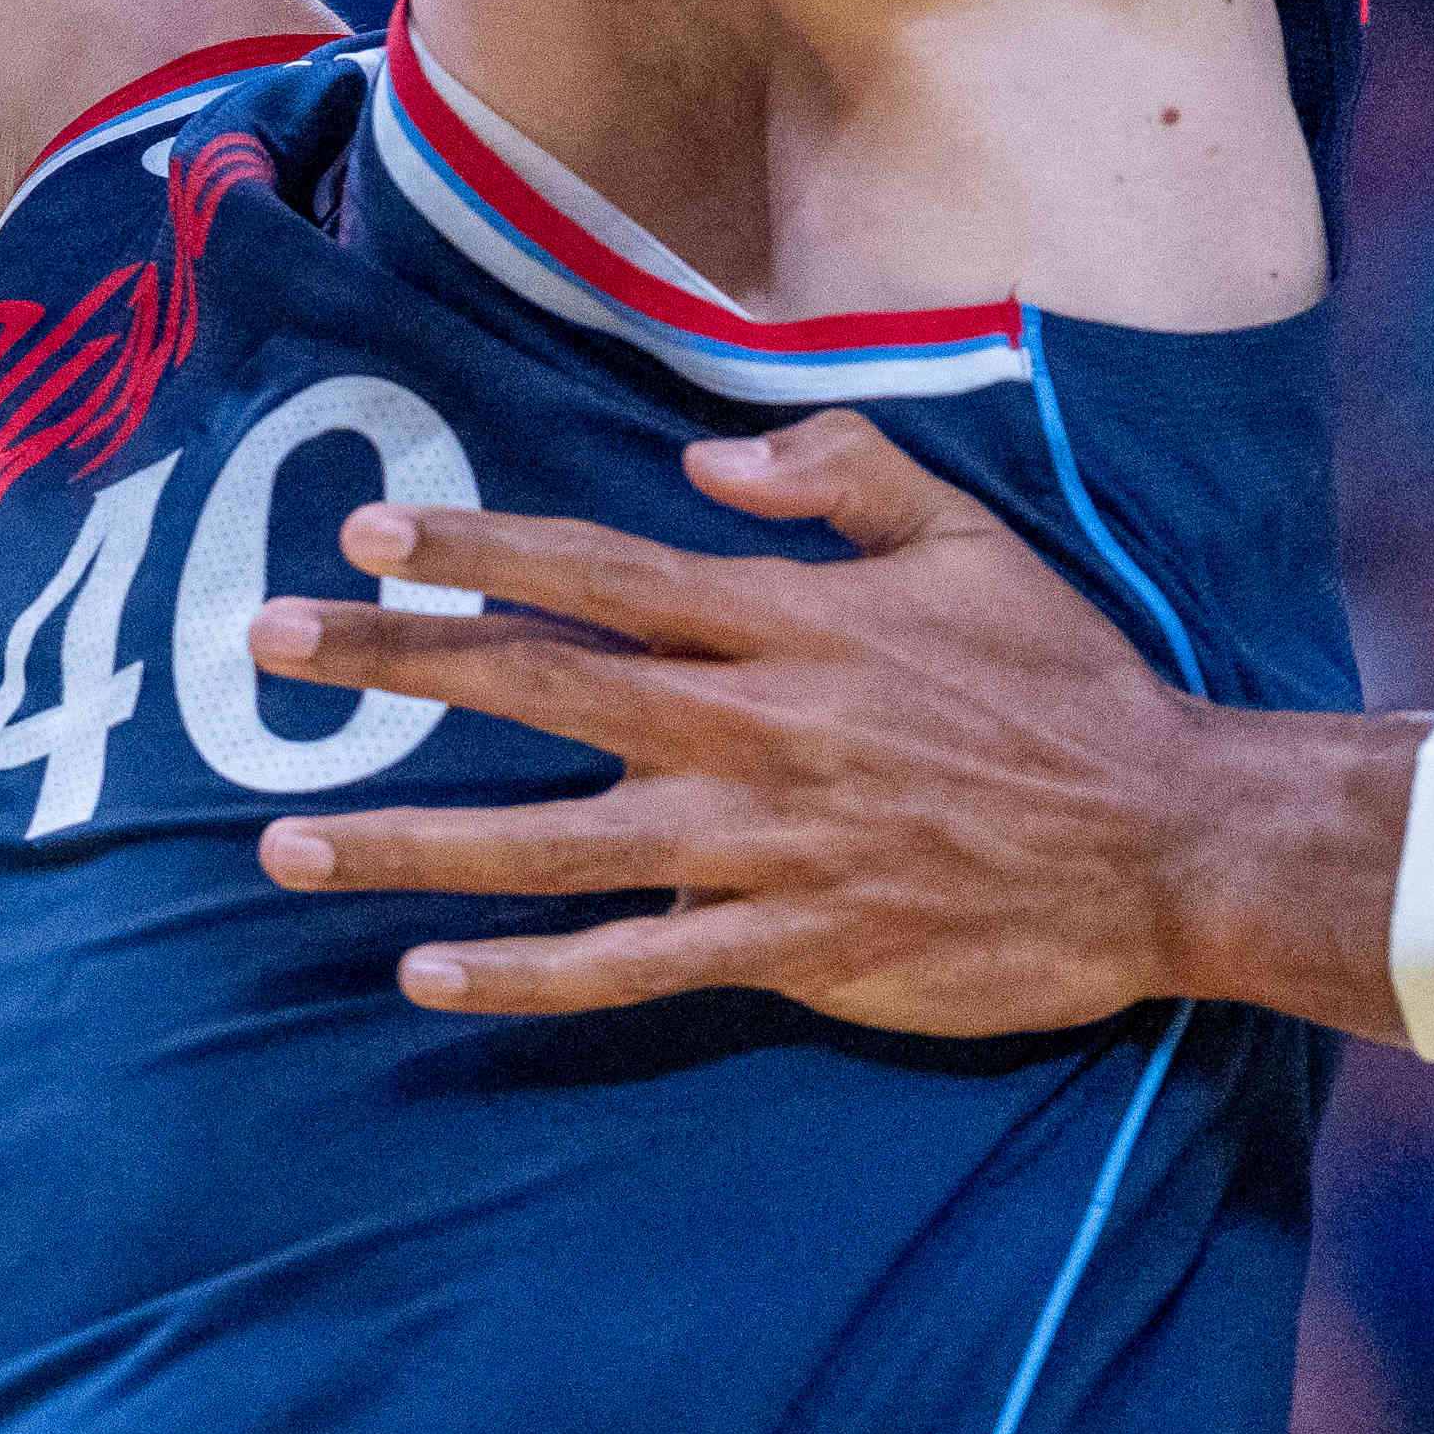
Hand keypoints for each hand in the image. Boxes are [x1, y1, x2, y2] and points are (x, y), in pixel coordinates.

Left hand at [233, 409, 1417, 1034]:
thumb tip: (707, 457)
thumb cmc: (1065, 682)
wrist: (1165, 843)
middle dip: (392, 666)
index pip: (596, 571)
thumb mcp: (968, 539)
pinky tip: (424, 974)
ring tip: (283, 840)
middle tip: (268, 646)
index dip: (475, 548)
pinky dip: (520, 976)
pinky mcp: (789, 951)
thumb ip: (836, 476)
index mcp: (786, 624)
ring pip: (548, 845)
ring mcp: (760, 850)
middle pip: (535, 687)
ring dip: (407, 842)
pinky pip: (625, 969)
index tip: (364, 531)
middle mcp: (750, 729)